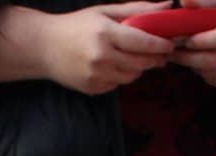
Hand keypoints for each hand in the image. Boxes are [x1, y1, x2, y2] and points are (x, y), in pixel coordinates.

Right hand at [0, 4, 174, 93]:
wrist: (44, 46)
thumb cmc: (77, 25)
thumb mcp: (105, 12)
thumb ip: (137, 9)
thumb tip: (167, 6)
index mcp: (105, 34)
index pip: (144, 43)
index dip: (161, 45)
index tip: (171, 44)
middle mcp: (102, 56)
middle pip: (142, 63)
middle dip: (154, 58)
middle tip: (160, 53)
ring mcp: (97, 75)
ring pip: (132, 76)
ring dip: (138, 67)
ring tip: (132, 56)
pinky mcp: (93, 88)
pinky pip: (118, 84)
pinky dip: (121, 75)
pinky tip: (113, 65)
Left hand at [171, 1, 215, 87]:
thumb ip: (202, 1)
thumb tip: (185, 2)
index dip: (203, 42)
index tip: (186, 41)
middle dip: (190, 58)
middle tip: (173, 53)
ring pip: (214, 72)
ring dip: (194, 66)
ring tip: (183, 56)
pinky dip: (203, 73)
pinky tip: (197, 63)